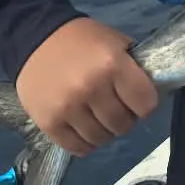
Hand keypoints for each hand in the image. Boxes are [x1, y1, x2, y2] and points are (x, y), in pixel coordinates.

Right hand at [16, 16, 159, 155]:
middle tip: (114, 106)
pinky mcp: (48, 122)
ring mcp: (68, 107)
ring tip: (97, 115)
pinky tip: (83, 126)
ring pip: (102, 139)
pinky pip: (78, 147)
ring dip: (105, 131)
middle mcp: (91, 88)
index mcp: (112, 65)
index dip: (145, 103)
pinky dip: (85, 142)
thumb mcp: (115, 43)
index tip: (136, 99)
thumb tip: (150, 95)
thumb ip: (134, 69)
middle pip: (124, 124)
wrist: (33, 37)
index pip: (146, 104)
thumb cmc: (82, 40)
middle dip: (125, 118)